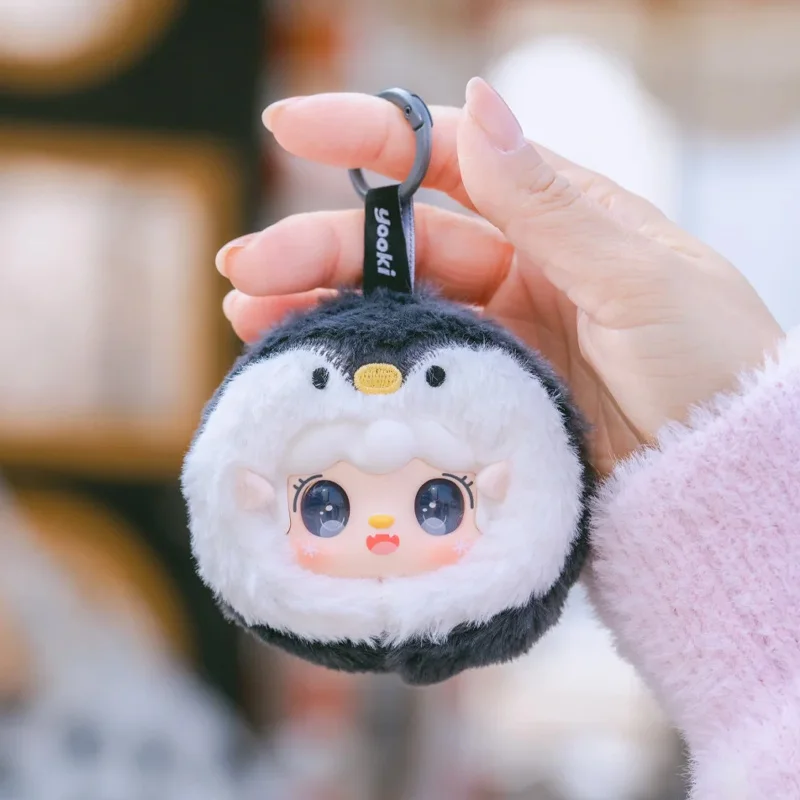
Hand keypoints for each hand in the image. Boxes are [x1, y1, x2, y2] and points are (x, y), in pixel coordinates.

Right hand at [217, 78, 782, 473]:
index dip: (369, 137)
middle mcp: (518, 274)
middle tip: (246, 267)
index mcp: (557, 221)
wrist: (724, 478)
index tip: (291, 126)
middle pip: (399, 245)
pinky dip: (360, 371)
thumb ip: (553, 205)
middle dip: (318, 248)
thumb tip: (484, 104)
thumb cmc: (713, 367)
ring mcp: (497, 341)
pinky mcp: (486, 402)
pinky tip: (313, 372)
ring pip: (392, 312)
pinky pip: (411, 376)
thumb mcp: (641, 277)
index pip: (451, 161)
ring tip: (251, 318)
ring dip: (320, 310)